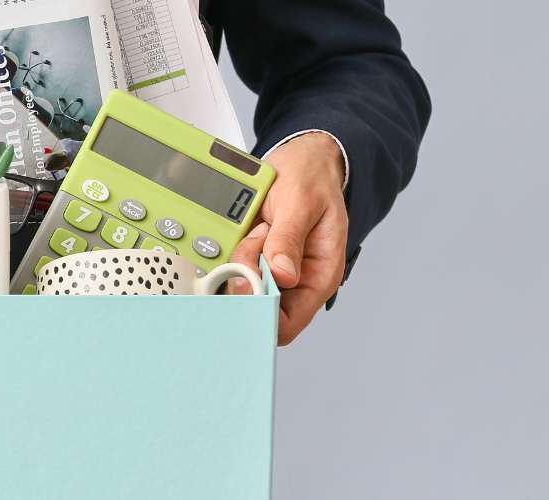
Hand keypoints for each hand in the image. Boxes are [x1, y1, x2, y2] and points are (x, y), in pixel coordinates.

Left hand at [228, 134, 348, 344]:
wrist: (300, 158)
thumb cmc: (312, 180)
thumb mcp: (302, 204)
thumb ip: (289, 239)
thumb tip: (282, 274)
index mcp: (318, 276)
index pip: (288, 323)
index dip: (260, 314)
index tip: (245, 286)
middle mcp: (294, 280)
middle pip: (256, 305)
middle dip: (246, 277)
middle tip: (254, 240)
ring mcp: (271, 270)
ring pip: (239, 286)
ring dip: (237, 260)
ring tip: (256, 228)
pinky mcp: (253, 258)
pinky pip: (232, 266)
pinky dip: (230, 250)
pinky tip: (244, 229)